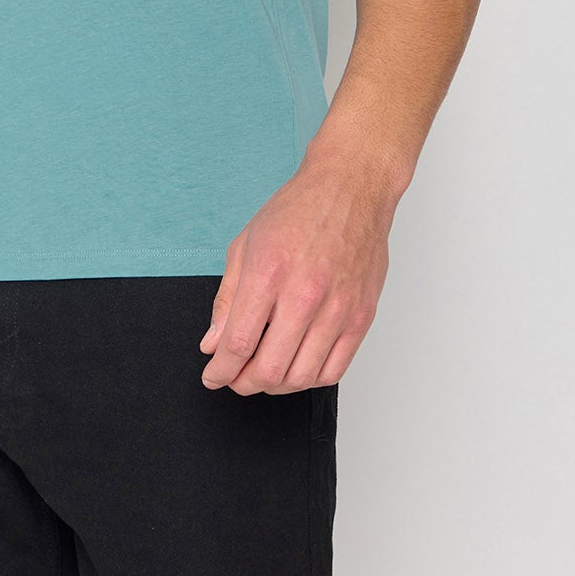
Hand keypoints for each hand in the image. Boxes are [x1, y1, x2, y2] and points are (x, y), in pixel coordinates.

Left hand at [198, 145, 401, 393]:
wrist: (350, 189)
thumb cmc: (298, 211)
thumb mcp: (246, 244)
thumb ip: (227, 299)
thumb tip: (212, 344)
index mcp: (269, 272)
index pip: (238, 343)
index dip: (220, 371)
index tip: (213, 376)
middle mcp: (305, 294)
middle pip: (269, 369)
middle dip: (243, 383)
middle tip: (235, 377)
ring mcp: (338, 308)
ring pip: (302, 377)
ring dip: (275, 386)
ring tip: (263, 374)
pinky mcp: (362, 316)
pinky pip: (334, 370)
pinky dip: (309, 380)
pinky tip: (296, 367)